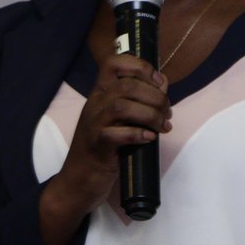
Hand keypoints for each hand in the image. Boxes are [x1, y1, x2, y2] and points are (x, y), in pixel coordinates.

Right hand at [40, 54, 170, 244]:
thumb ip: (137, 101)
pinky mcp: (97, 146)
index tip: (158, 81)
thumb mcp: (119, 120)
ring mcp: (93, 124)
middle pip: (126, 85)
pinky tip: (149, 138)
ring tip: (163, 126)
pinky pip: (117, 134)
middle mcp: (95, 103)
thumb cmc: (103, 147)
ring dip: (150, 114)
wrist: (78, 181)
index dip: (139, 66)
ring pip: (122, 106)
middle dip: (155, 96)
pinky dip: (138, 134)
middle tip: (167, 112)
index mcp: (100, 93)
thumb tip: (163, 83)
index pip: (113, 63)